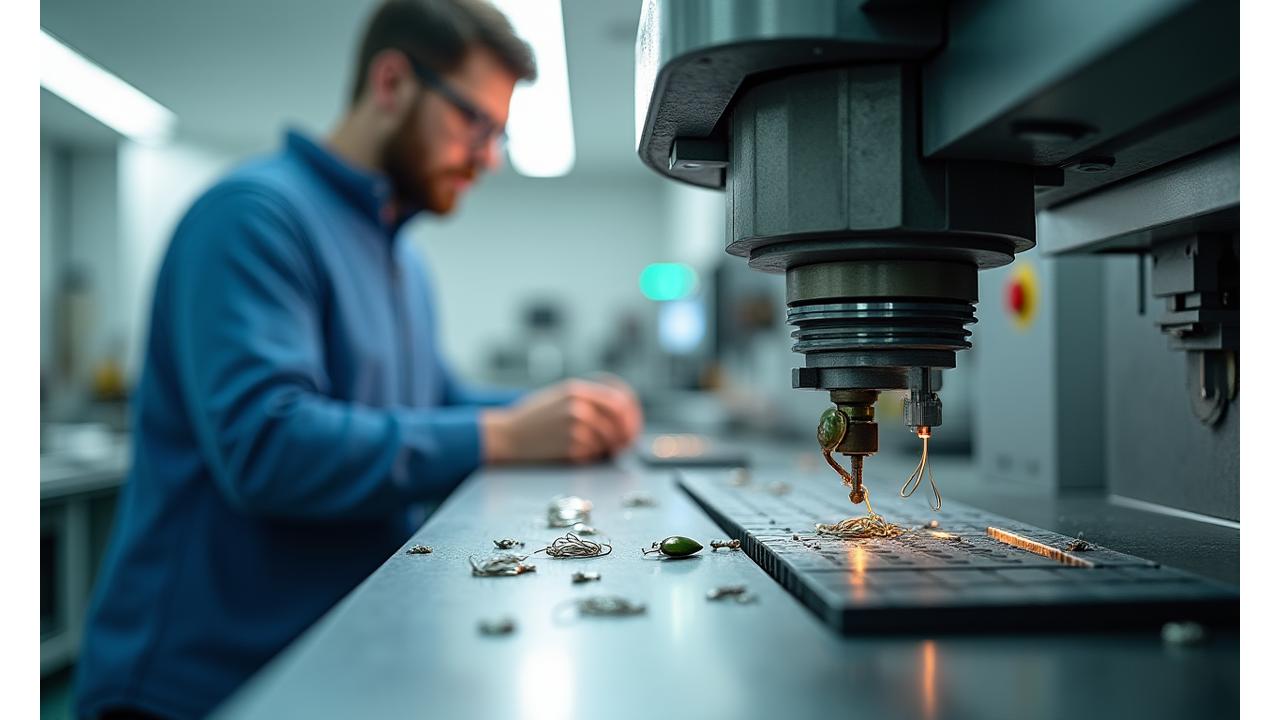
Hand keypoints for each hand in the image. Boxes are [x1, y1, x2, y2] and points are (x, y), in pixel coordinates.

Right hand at [480, 378, 643, 463]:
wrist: (508, 435)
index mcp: (576, 390)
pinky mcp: (571, 448)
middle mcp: (578, 407)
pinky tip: (577, 454)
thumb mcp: (559, 396)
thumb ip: (586, 399)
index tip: (631, 425)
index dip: (629, 415)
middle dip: (624, 436)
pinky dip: (589, 457)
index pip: (618, 401)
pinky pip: (592, 454)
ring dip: (604, 448)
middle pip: (616, 424)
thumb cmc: (533, 418)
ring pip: (605, 442)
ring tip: (590, 449)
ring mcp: (575, 428)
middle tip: (623, 443)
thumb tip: (619, 409)